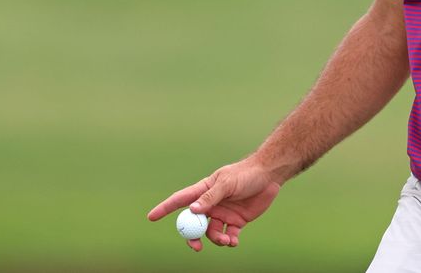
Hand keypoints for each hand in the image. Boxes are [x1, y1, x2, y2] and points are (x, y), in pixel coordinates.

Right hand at [146, 159, 281, 251]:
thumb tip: (192, 210)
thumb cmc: (246, 174)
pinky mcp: (236, 221)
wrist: (269, 176)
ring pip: (211, 233)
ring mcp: (223, 213)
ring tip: (227, 239)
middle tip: (196, 247)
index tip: (151, 217)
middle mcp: (211, 204)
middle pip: (194, 224)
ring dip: (216, 240)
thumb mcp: (227, 183)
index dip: (165, 208)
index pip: (180, 200)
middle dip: (192, 237)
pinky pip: (228, 235)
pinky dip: (229, 241)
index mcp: (203, 190)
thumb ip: (210, 197)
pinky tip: (234, 241)